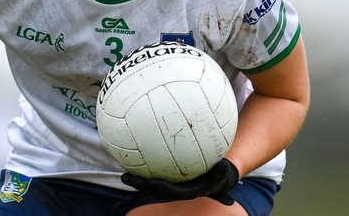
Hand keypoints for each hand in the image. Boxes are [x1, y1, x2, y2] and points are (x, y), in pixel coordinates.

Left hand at [121, 158, 239, 205]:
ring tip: (123, 174)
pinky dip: (141, 167)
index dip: (163, 189)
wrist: (216, 177)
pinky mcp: (166, 178)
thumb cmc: (220, 173)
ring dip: (136, 181)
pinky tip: (129, 156)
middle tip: (128, 178)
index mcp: (189, 191)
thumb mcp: (224, 173)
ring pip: (150, 185)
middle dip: (142, 186)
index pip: (174, 192)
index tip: (154, 182)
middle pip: (156, 191)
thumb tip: (223, 166)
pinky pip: (152, 172)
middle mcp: (177, 190)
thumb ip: (223, 171)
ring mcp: (171, 185)